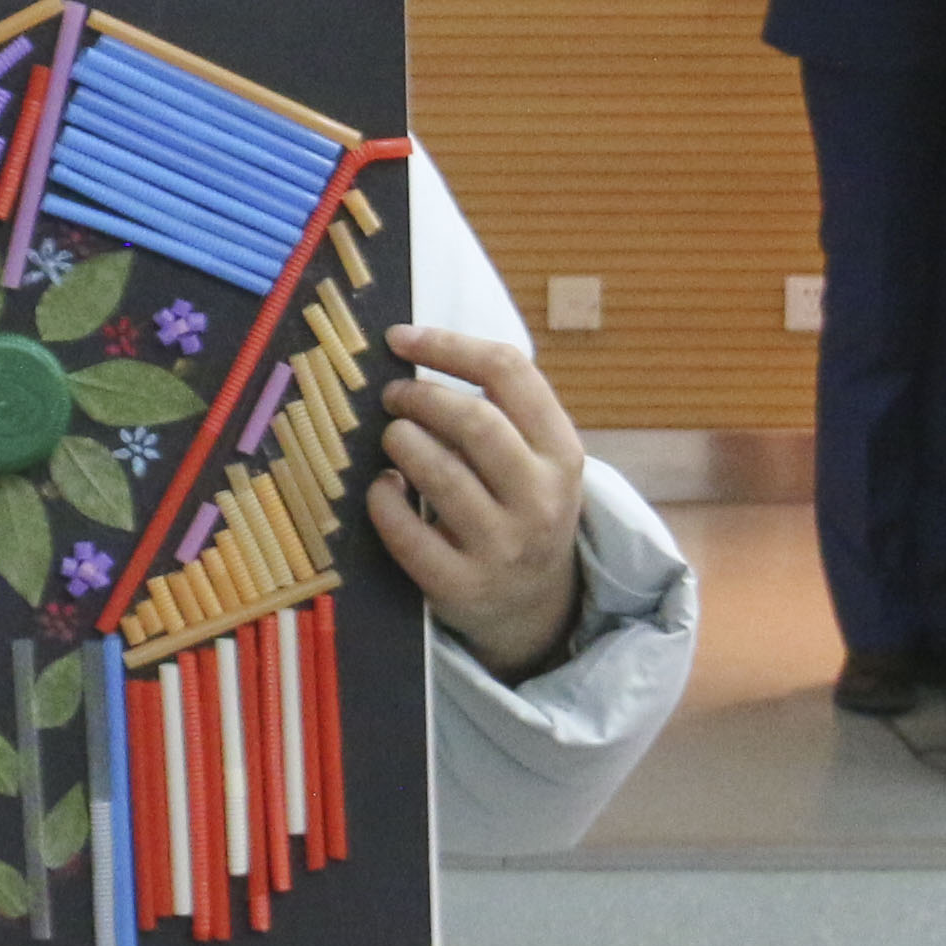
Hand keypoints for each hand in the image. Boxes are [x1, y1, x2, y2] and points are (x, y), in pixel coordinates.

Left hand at [365, 326, 588, 684]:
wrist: (535, 607)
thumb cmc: (520, 508)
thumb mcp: (536, 459)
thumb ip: (499, 410)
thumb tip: (413, 348)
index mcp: (562, 453)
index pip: (509, 373)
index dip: (447, 346)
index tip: (400, 338)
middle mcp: (542, 499)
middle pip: (475, 421)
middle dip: (419, 397)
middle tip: (391, 395)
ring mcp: (503, 547)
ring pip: (440, 474)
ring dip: (401, 442)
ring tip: (392, 437)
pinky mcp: (461, 586)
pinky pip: (407, 533)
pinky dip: (383, 500)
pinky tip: (382, 487)